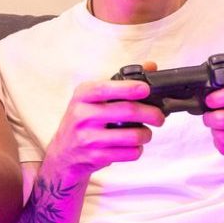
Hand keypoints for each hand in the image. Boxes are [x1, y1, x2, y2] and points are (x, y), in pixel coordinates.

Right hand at [40, 64, 163, 180]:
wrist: (63, 154)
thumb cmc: (84, 121)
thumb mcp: (93, 98)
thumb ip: (121, 82)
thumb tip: (151, 66)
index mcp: (82, 96)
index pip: (106, 88)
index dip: (128, 88)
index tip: (146, 89)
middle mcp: (82, 115)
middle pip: (126, 111)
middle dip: (151, 114)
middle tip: (159, 117)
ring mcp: (87, 138)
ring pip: (131, 136)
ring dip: (146, 135)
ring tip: (146, 134)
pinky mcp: (94, 157)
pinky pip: (128, 153)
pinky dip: (137, 150)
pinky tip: (133, 146)